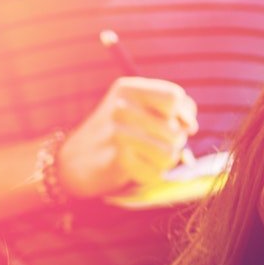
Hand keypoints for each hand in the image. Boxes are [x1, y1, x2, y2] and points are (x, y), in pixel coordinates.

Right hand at [57, 78, 198, 196]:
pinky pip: (156, 173)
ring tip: (147, 158)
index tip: (176, 124)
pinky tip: (134, 169)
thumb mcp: (137, 107)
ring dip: (163, 161)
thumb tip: (190, 127)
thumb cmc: (114, 132)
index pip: (175, 98)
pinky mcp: (118, 159)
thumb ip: (171, 109)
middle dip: (173, 143)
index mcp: (128, 89)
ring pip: (171, 154)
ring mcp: (118, 134)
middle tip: (154, 145)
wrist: (73, 161)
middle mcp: (122, 108)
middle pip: (176, 130)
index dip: (183, 115)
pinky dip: (149, 175)